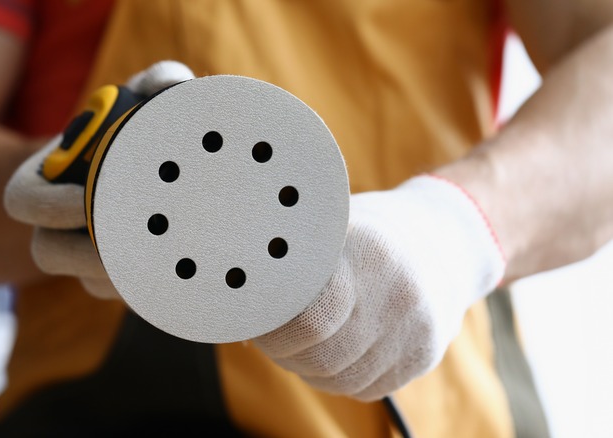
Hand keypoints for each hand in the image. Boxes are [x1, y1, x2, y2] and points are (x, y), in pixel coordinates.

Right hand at [4, 61, 194, 298]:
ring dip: (122, 279)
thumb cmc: (143, 125)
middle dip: (83, 257)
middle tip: (131, 245)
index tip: (87, 201)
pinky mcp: (118, 279)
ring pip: (91, 283)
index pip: (22, 200)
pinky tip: (186, 271)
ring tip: (165, 262)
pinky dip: (152, 285)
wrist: (169, 166)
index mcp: (44, 182)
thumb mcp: (145, 98)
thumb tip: (166, 86)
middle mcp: (56, 224)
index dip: (47, 205)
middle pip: (48, 254)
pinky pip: (125, 294)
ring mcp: (85, 257)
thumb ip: (155, 83)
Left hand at [254, 175, 505, 400]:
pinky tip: (334, 349)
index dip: (274, 328)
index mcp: (369, 253)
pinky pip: (364, 388)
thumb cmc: (371, 232)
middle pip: (321, 356)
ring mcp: (416, 330)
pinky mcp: (424, 356)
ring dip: (308, 367)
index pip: (310, 320)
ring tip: (300, 340)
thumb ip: (293, 255)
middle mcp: (398, 296)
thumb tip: (238, 291)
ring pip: (339, 379)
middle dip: (284, 351)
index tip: (255, 319)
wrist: (448, 240)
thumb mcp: (334, 224)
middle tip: (269, 334)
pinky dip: (338, 376)